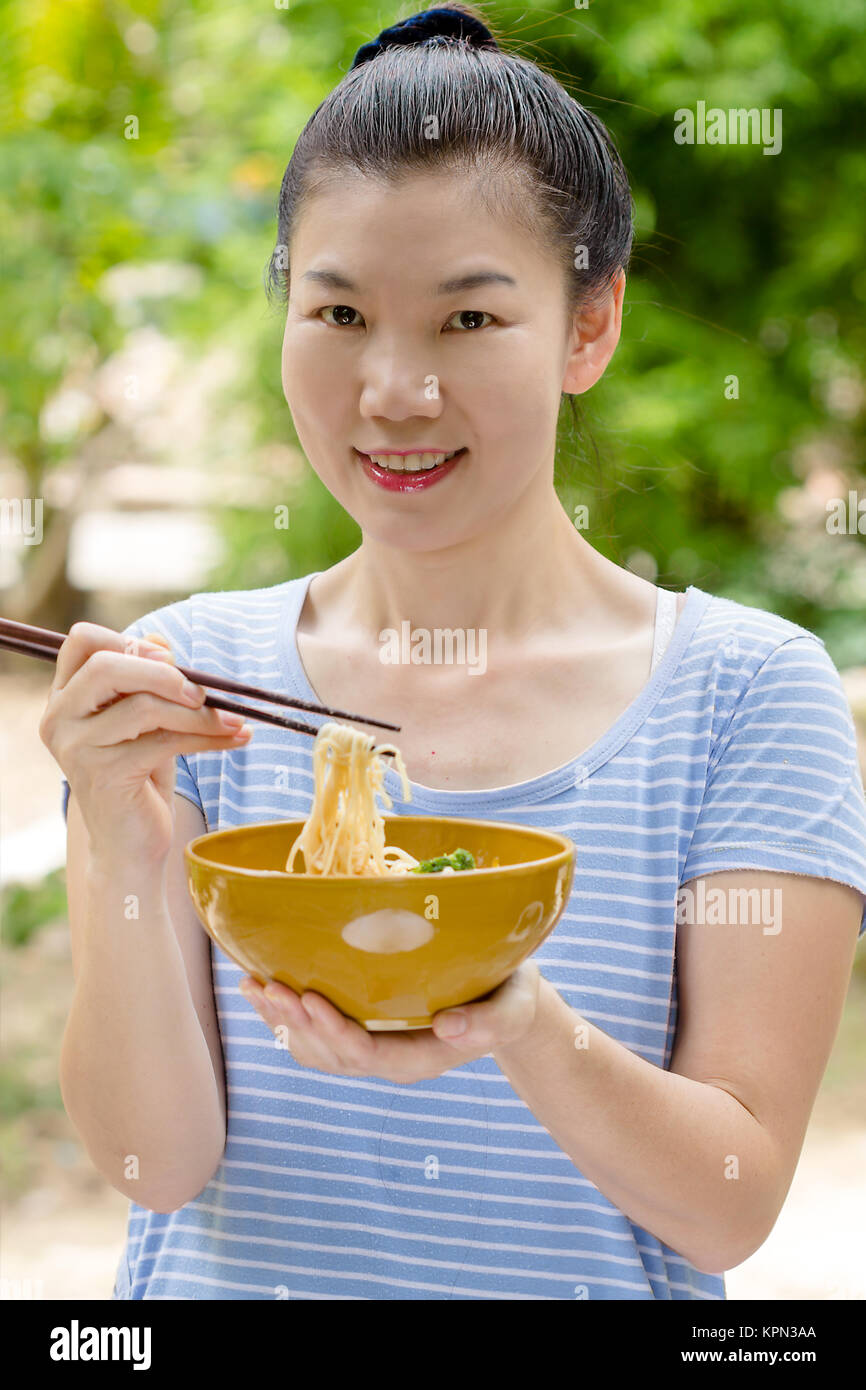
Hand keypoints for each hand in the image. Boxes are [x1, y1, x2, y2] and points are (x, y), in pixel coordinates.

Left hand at [238, 961, 541, 1081]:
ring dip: (281, 1020)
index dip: (334, 1029)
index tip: (309, 995)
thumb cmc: (511, 997)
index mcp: (421, 1057)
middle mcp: (390, 1060)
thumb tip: (447, 1029)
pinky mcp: (363, 1032)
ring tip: (253, 985)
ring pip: (315, 1050)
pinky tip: (265, 990)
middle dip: (295, 1021)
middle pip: (331, 1053)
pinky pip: (315, 1037)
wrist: (507, 1000)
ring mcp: (373, 1049)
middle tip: (267, 984)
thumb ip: (488, 1023)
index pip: (368, 1053)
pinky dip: (287, 1016)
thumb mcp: (513, 1007)